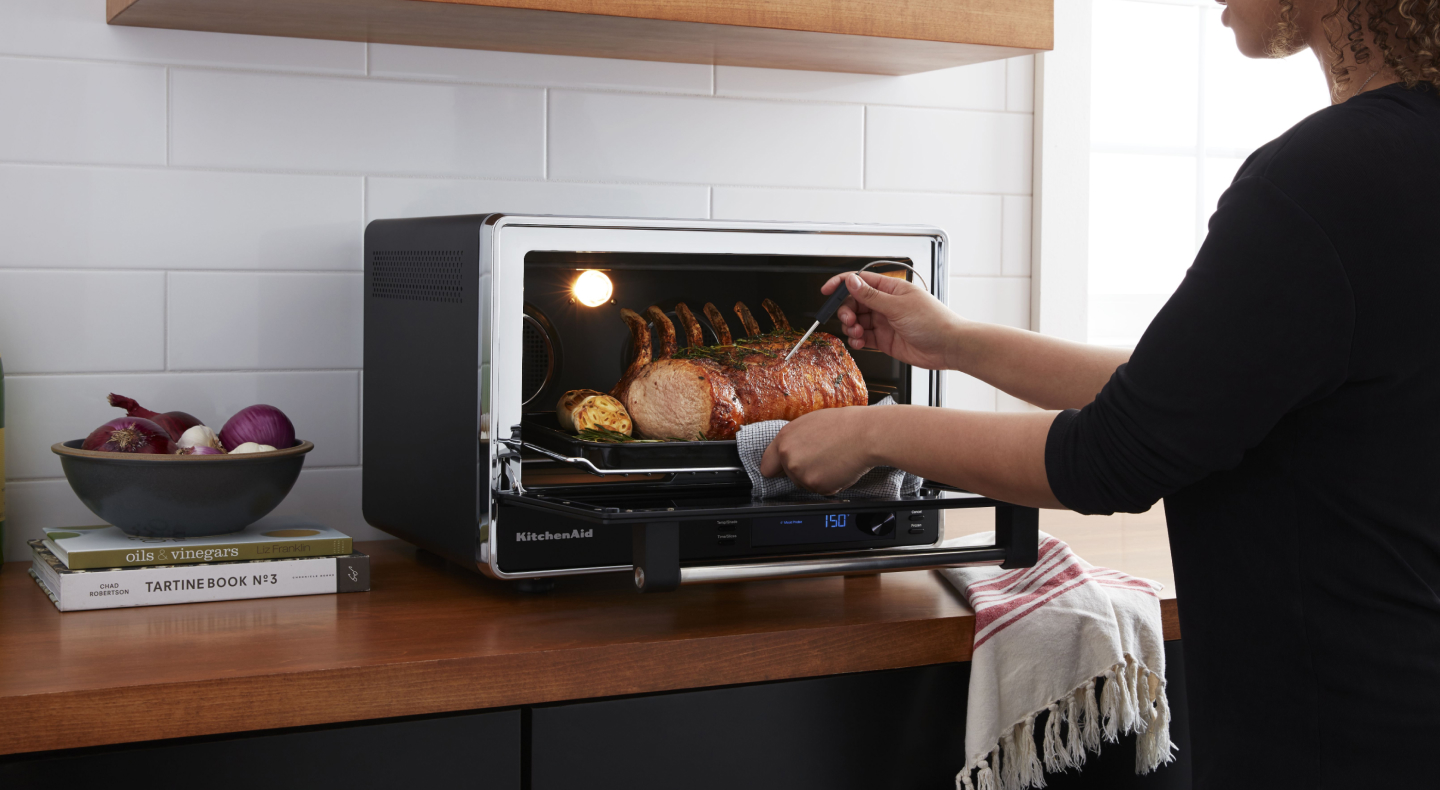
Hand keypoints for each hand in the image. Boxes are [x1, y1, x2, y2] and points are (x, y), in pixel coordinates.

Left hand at [759, 406, 876, 494]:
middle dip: (801, 471)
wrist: (866, 434)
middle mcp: (789, 457)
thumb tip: (787, 452)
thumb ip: (793, 440)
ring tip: (832, 459)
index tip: (782, 470)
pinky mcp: (817, 486)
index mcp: (784, 439)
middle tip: (821, 458)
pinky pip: (820, 491)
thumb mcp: (809, 423)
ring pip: (804, 484)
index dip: (777, 468)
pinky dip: (829, 484)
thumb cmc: (843, 425)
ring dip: (816, 477)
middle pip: (788, 476)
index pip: (767, 465)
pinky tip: (838, 467)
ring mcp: (802, 474)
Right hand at [822, 270, 963, 370]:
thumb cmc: (934, 321)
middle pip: (855, 303)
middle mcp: (886, 304)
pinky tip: (860, 341)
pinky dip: (857, 340)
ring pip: (857, 321)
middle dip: (846, 311)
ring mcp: (885, 322)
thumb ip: (871, 296)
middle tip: (848, 320)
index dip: (842, 284)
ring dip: (851, 327)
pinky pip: (864, 337)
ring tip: (858, 333)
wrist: (949, 346)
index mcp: (891, 288)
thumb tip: (852, 281)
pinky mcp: (885, 340)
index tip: (827, 291)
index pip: (860, 281)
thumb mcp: (898, 306)